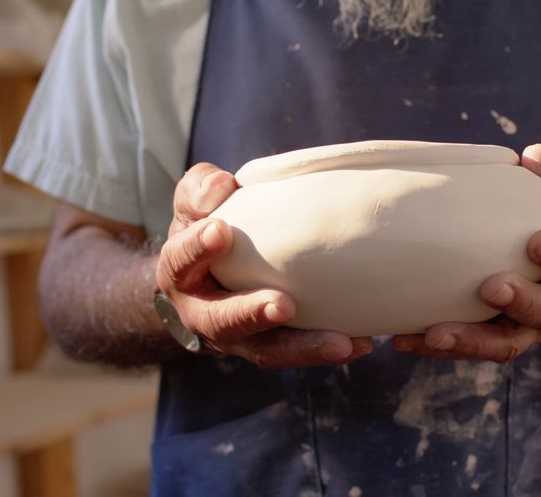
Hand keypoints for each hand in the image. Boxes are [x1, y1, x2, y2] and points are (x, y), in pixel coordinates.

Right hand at [156, 163, 373, 368]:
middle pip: (221, 322)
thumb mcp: (195, 204)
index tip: (221, 230)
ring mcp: (238, 338)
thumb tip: (221, 186)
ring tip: (340, 343)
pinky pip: (298, 353)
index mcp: (179, 274)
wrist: (207, 276)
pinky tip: (360, 343)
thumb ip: (201, 189)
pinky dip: (327, 349)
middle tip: (283, 305)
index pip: (180, 261)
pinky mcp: (271, 347)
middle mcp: (203, 315)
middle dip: (251, 314)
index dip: (197, 248)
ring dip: (302, 348)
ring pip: (266, 351)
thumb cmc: (206, 227)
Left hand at [393, 144, 540, 362]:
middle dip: (521, 303)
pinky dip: (436, 346)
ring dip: (471, 341)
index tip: (538, 240)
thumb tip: (534, 156)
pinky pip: (470, 346)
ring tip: (436, 334)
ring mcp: (528, 327)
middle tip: (492, 287)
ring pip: (505, 344)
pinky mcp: (495, 334)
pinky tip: (403, 338)